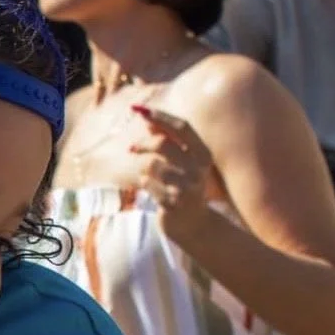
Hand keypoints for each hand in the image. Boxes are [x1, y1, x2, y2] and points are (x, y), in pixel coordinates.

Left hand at [128, 104, 219, 247]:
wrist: (193, 224)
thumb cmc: (184, 187)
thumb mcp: (181, 163)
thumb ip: (168, 140)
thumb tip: (148, 120)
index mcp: (203, 155)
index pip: (182, 127)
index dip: (160, 117)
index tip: (139, 109)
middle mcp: (198, 169)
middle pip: (162, 144)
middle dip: (143, 143)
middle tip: (131, 148)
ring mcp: (186, 187)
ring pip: (150, 165)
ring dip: (142, 168)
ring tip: (147, 175)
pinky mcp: (172, 203)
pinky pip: (145, 184)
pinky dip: (143, 183)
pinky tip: (150, 189)